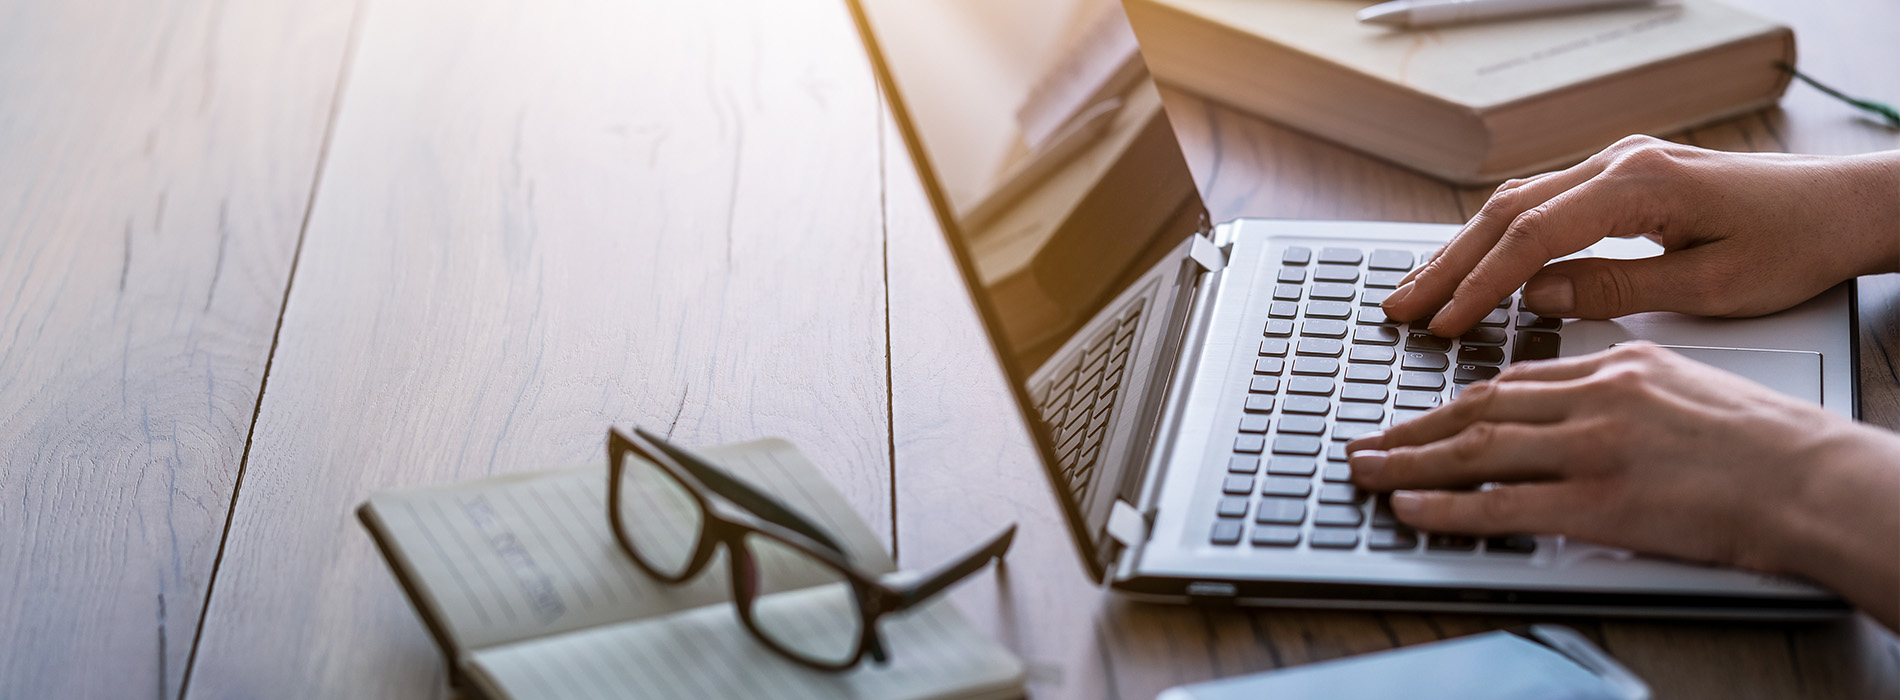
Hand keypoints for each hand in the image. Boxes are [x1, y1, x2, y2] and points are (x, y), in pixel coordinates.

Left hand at [1347, 343, 1899, 627]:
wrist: (1813, 479)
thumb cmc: (1767, 444)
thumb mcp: (1685, 384)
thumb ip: (1622, 388)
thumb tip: (1573, 405)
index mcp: (1617, 365)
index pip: (1513, 380)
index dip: (1454, 400)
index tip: (1419, 415)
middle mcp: (1596, 397)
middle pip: (1480, 408)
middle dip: (1414, 428)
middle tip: (1368, 442)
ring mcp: (1594, 447)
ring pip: (1477, 449)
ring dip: (1410, 462)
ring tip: (1367, 472)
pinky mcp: (1600, 500)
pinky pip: (1502, 504)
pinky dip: (1446, 506)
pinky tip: (1410, 507)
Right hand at [1383, 136, 1899, 336]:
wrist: (1840, 208)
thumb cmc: (1793, 247)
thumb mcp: (1710, 286)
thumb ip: (1615, 288)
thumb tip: (1537, 297)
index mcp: (1640, 185)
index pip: (1534, 236)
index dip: (1482, 285)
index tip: (1445, 324)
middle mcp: (1619, 163)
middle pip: (1507, 212)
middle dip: (1449, 265)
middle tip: (1402, 309)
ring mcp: (1616, 165)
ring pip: (1516, 203)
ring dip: (1463, 249)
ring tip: (1419, 291)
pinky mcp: (1621, 178)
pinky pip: (1540, 203)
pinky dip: (1497, 237)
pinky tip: (1471, 264)